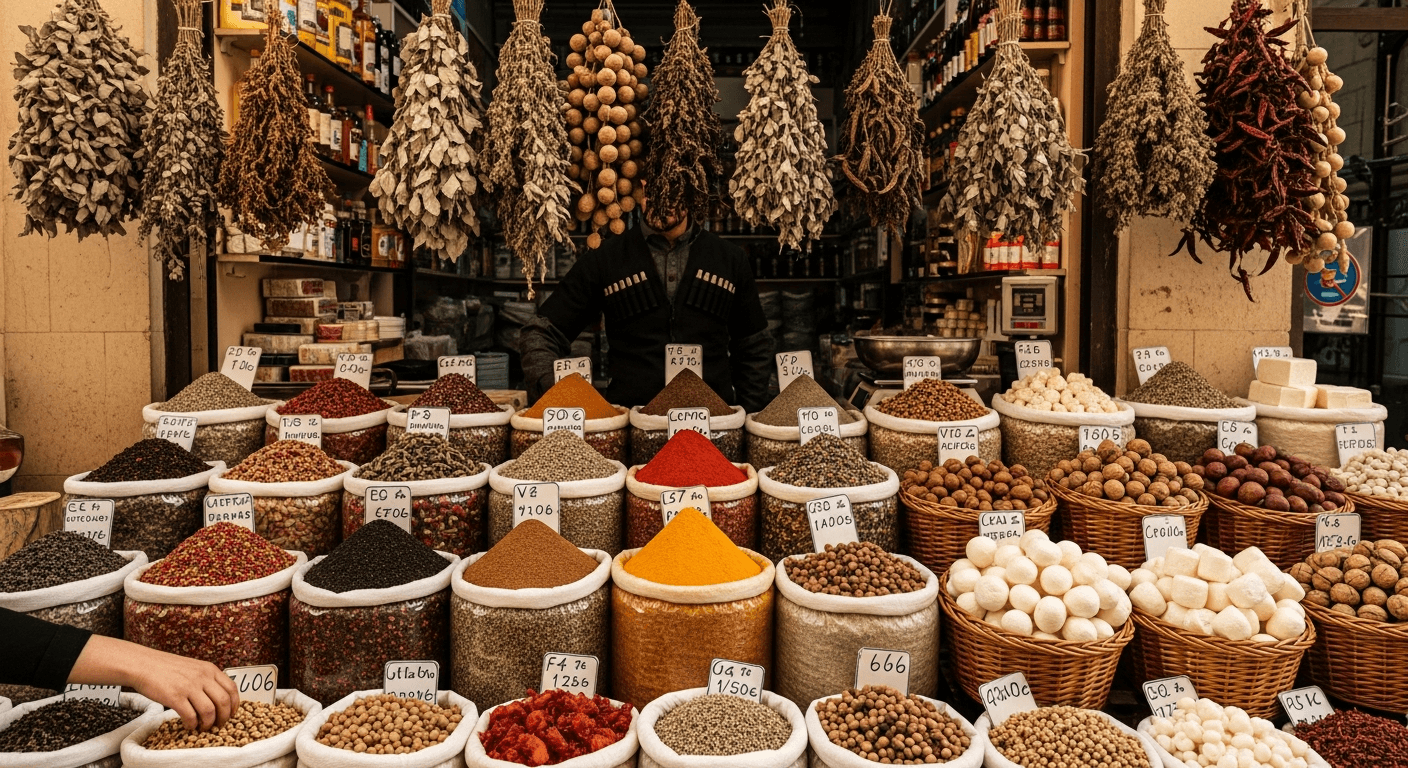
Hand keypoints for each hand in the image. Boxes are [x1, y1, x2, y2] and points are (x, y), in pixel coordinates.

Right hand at [69, 635, 239, 730]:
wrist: (143, 664)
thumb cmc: (166, 668)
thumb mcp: (193, 667)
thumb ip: (206, 679)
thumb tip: (218, 698)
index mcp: (209, 669)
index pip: (232, 688)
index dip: (234, 704)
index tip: (231, 714)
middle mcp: (202, 677)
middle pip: (224, 701)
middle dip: (224, 717)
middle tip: (219, 725)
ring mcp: (189, 686)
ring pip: (209, 711)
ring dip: (208, 723)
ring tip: (203, 727)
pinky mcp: (175, 696)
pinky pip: (190, 716)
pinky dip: (192, 724)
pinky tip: (189, 726)